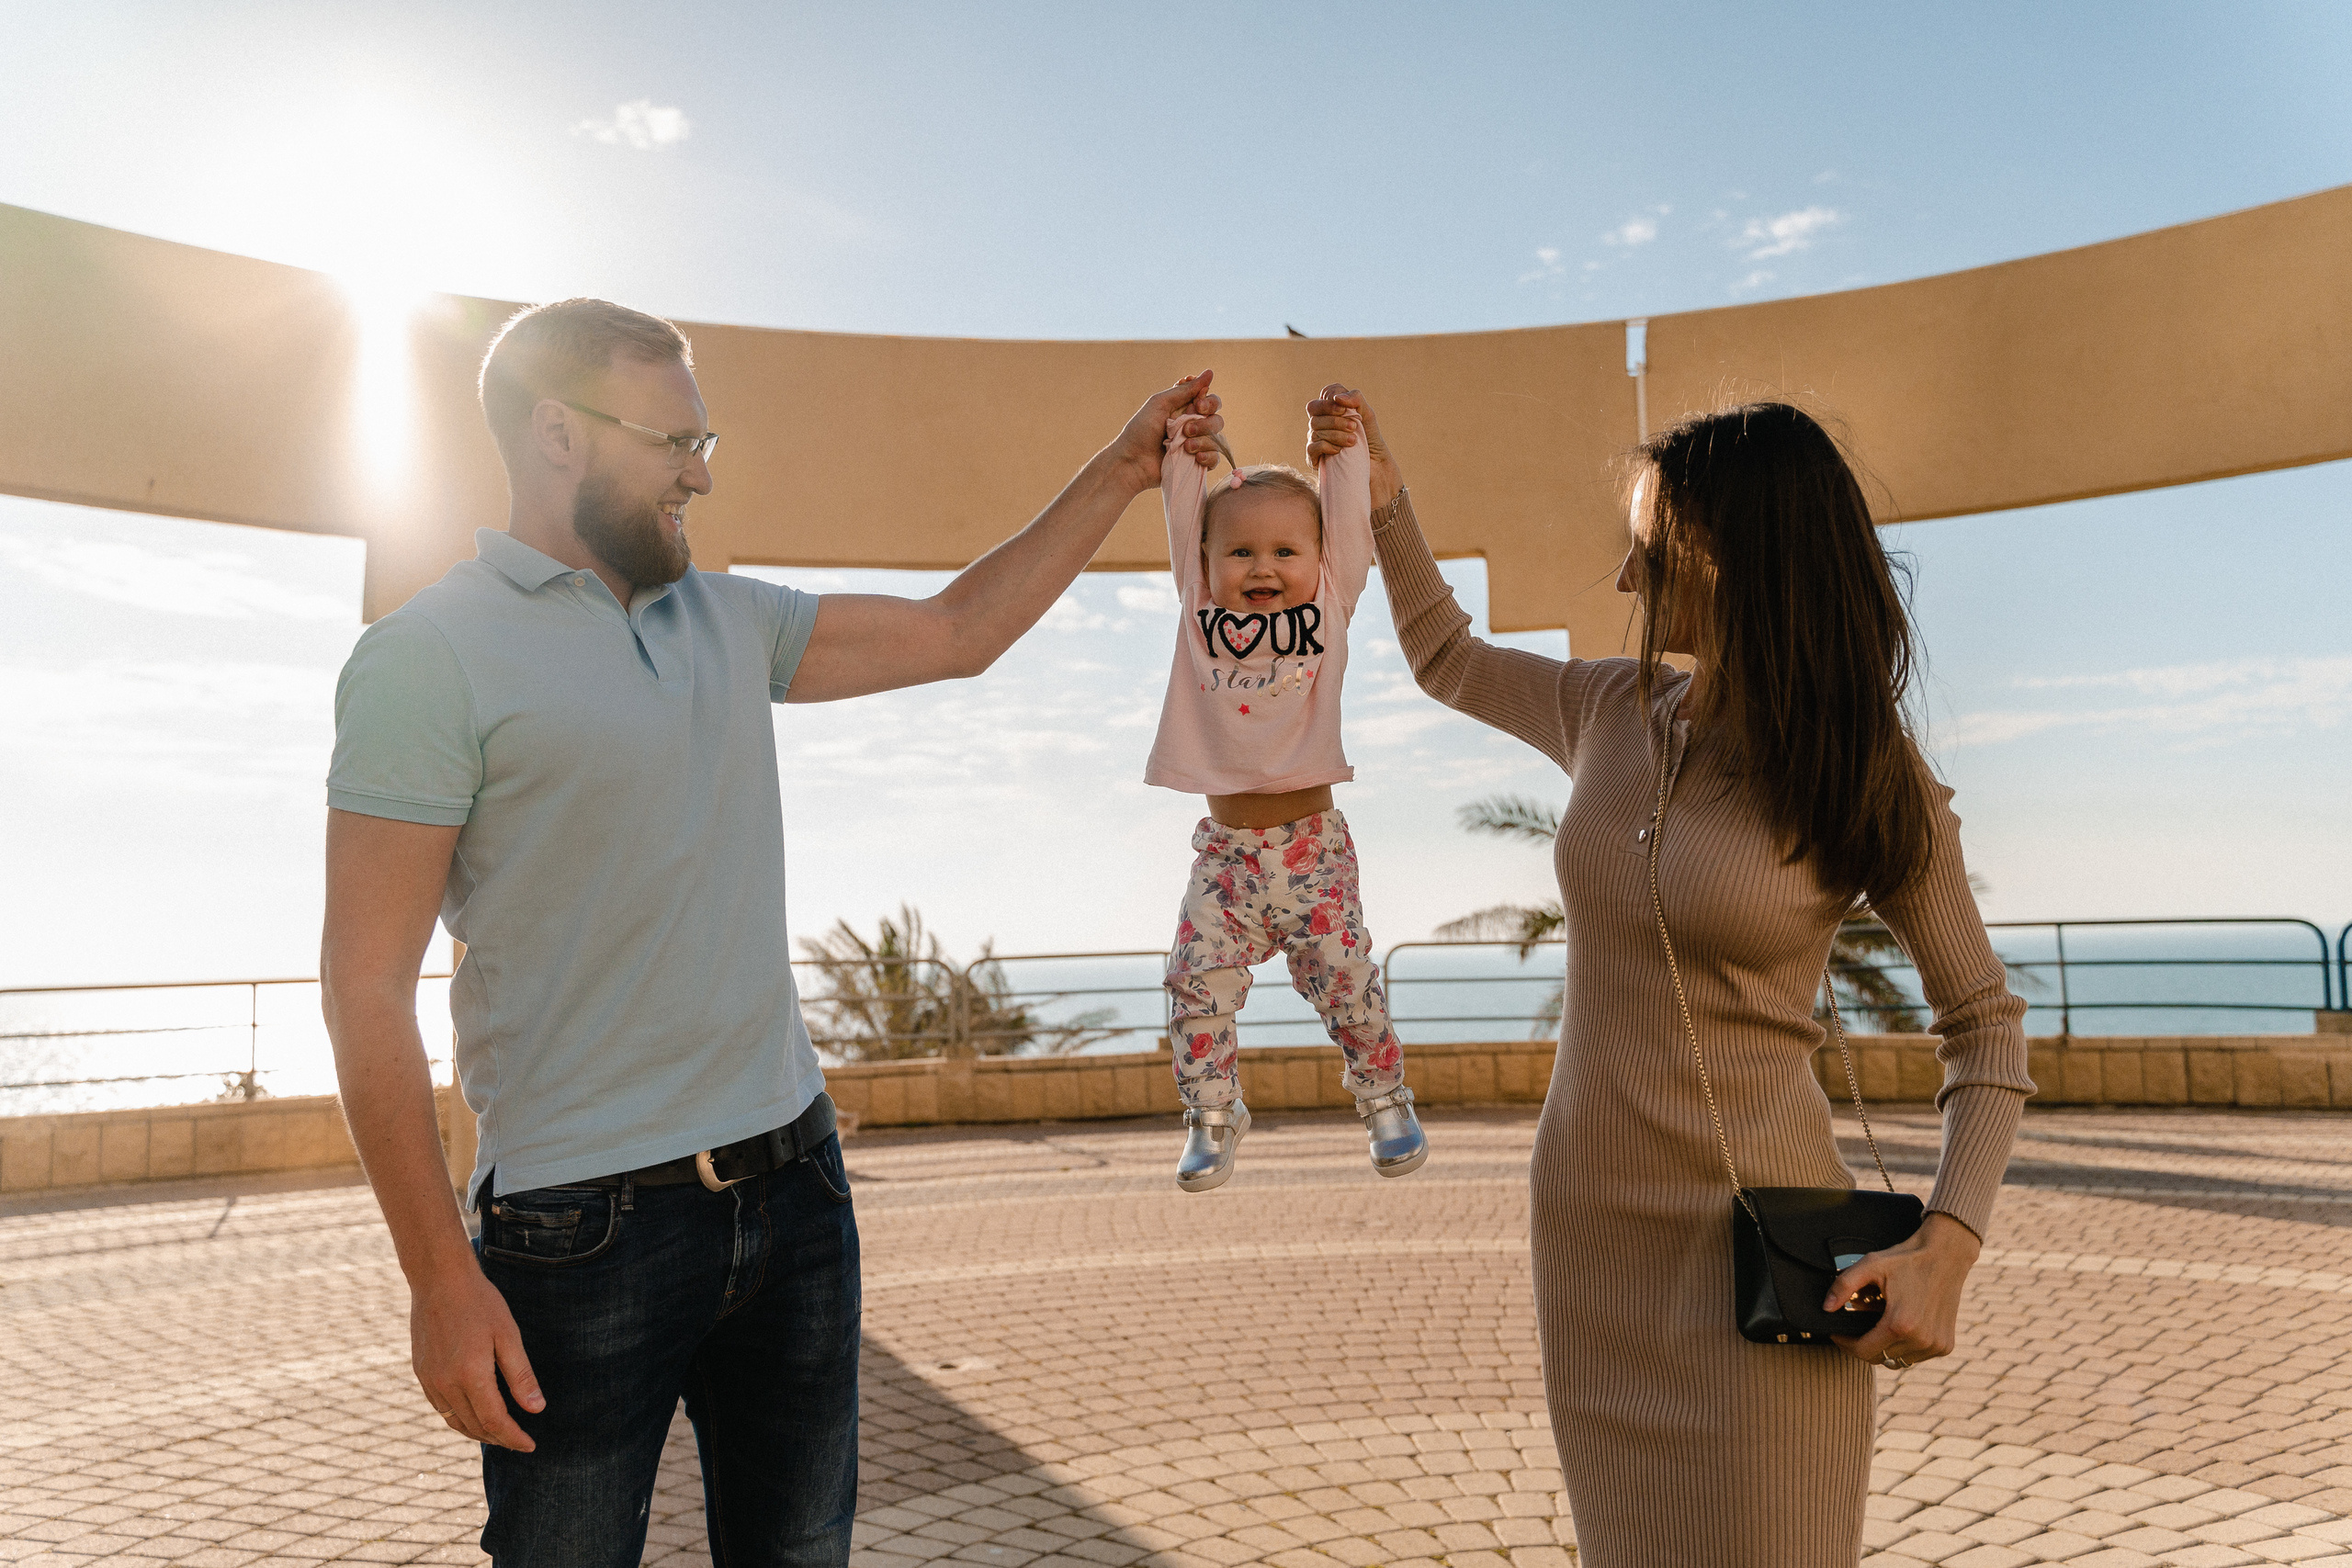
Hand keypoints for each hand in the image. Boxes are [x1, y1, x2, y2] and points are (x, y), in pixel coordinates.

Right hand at [411, 1261, 543, 1449]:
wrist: (439, 1279)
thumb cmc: (480, 1303)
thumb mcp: (508, 1335)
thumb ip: (521, 1376)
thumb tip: (536, 1409)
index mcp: (470, 1376)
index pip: (494, 1421)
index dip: (513, 1437)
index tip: (530, 1446)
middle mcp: (445, 1384)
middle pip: (474, 1426)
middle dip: (498, 1438)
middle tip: (519, 1441)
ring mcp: (429, 1380)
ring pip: (454, 1421)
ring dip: (477, 1432)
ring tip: (499, 1434)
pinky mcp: (421, 1373)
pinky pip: (440, 1408)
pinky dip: (458, 1418)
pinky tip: (473, 1414)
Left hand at [1104, 371, 1223, 492]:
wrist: (1132, 462)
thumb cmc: (1140, 431)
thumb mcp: (1160, 403)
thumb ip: (1185, 390)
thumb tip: (1209, 372)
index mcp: (1185, 410)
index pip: (1211, 401)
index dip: (1209, 403)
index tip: (1198, 406)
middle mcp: (1193, 426)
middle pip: (1217, 420)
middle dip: (1205, 424)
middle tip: (1187, 429)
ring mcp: (1195, 446)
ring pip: (1217, 440)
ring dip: (1204, 441)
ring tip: (1185, 447)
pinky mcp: (1196, 464)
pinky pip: (1215, 459)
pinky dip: (1209, 457)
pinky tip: (1196, 458)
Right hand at [1305, 384, 1403, 506]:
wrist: (1376, 466)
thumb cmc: (1370, 439)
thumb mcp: (1367, 414)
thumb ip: (1355, 399)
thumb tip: (1337, 397)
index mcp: (1331, 409)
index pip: (1324, 395)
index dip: (1330, 399)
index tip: (1346, 408)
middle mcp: (1320, 422)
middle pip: (1314, 411)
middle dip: (1335, 419)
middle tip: (1354, 427)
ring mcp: (1314, 439)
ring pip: (1315, 429)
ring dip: (1336, 434)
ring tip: (1354, 441)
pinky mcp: (1313, 458)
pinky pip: (1312, 447)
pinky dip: (1327, 446)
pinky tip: (1340, 451)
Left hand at [1826, 1211, 1981, 1369]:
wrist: (1945, 1255)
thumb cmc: (1906, 1259)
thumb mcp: (1870, 1265)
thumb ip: (1843, 1286)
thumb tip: (1826, 1308)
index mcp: (1900, 1324)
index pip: (1863, 1351)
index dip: (1845, 1344)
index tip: (1837, 1333)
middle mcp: (1921, 1340)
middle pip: (1879, 1358)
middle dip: (1861, 1346)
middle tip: (1853, 1330)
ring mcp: (1935, 1345)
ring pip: (1897, 1360)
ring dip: (1884, 1348)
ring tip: (1876, 1325)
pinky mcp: (1945, 1346)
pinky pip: (1915, 1356)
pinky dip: (1903, 1347)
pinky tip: (1898, 1328)